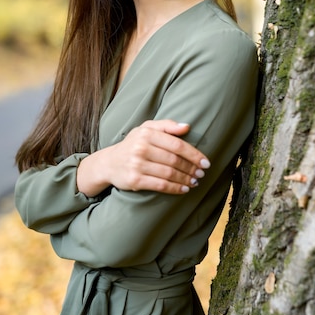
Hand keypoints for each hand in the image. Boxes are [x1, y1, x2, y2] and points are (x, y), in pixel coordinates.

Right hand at [77, 120, 209, 196]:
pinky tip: (184, 189)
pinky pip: (160, 185)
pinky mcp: (135, 180)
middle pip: (174, 160)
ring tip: (195, 181)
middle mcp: (141, 148)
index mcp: (146, 133)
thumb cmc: (133, 144)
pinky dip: (175, 188)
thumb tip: (186, 127)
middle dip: (191, 168)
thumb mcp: (145, 129)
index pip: (176, 144)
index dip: (194, 154)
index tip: (205, 162)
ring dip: (185, 179)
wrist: (109, 163)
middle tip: (201, 173)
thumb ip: (166, 125)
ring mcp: (137, 164)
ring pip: (169, 173)